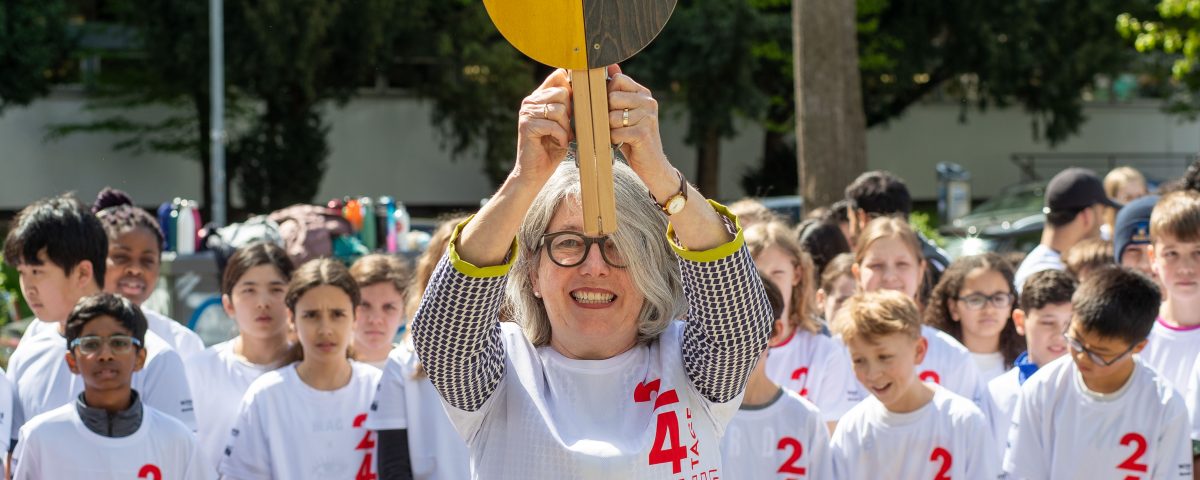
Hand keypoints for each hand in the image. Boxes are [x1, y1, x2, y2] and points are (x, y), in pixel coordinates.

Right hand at [515, 68, 572, 181]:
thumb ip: (569, 106)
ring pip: (559, 109)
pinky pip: (554, 125)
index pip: (558, 76)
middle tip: (567, 129)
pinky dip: (561, 137)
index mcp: (539, 97)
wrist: (534, 172)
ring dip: (566, 128)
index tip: (576, 104)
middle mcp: (530, 101)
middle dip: (571, 113)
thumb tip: (584, 88)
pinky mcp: (527, 125)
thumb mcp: (564, 123)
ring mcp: (527, 112)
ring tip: (562, 138)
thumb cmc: (552, 148)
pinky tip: (558, 144)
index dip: (572, 86)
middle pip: (563, 93)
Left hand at [605, 64, 669, 178]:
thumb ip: (618, 90)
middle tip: (616, 126)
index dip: (607, 94)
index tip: (612, 108)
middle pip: (612, 98)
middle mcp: (648, 101)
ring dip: (611, 130)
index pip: (616, 80)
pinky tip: (624, 144)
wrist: (653, 165)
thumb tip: (610, 65)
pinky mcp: (644, 133)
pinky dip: (614, 141)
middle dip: (607, 114)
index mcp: (643, 93)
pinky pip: (616, 133)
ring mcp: (648, 117)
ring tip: (621, 136)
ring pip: (612, 117)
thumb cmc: (633, 138)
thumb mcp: (625, 112)